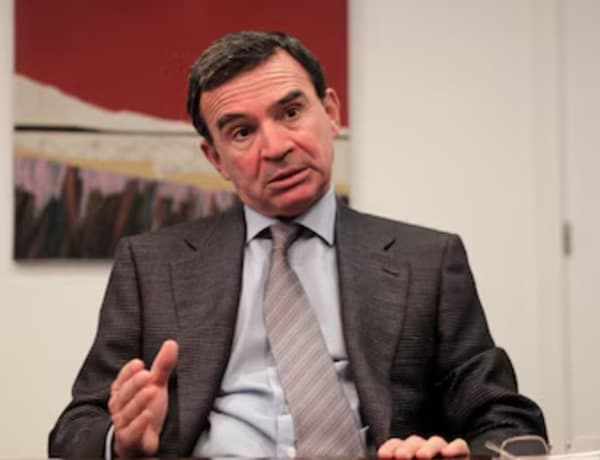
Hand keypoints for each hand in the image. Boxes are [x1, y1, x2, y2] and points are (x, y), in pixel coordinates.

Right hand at [108, 340, 177, 456]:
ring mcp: (123, 424)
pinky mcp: (130, 440)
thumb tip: (171, 343)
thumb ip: (162, 366)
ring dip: (139, 401)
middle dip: (134, 384)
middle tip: (146, 375)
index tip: (138, 363)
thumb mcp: (156, 385)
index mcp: (122, 391)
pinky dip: (139, 423)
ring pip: (128, 412)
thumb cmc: (146, 409)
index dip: (128, 372)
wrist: (142, 440)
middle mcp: (119, 407)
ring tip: (151, 390)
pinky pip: (132, 432)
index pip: (121, 379)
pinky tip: (148, 414)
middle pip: (124, 394)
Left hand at [378, 435, 468, 458]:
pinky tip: (446, 454)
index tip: (383, 456)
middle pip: (415, 442)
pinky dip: (454, 447)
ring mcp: (443, 453)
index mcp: (409, 455)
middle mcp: (425, 452)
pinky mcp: (462, 456)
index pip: (397, 445)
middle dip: (407, 448)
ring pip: (436, 441)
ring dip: (428, 447)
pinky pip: (460, 445)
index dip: (390, 447)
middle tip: (401, 457)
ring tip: (422, 456)